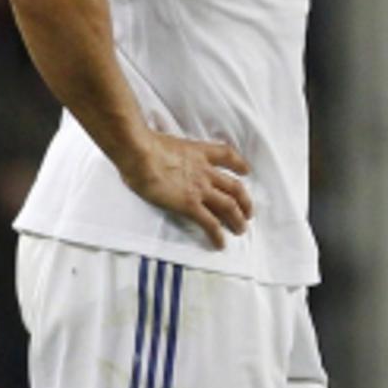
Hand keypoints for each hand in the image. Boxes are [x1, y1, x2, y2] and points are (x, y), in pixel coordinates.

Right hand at [119, 132, 253, 249]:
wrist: (140, 153)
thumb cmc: (143, 146)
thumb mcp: (164, 143)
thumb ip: (167, 151)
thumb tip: (153, 158)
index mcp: (198, 152)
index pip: (226, 155)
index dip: (239, 164)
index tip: (245, 171)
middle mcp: (204, 171)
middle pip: (234, 186)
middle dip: (244, 201)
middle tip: (248, 212)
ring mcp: (199, 189)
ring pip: (228, 206)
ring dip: (237, 219)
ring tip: (240, 230)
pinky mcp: (189, 205)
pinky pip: (209, 223)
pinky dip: (217, 235)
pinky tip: (220, 244)